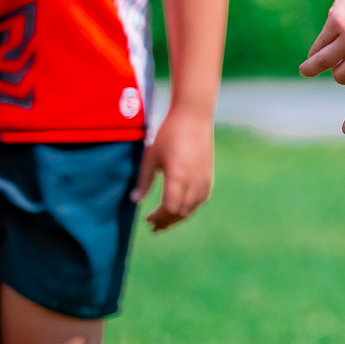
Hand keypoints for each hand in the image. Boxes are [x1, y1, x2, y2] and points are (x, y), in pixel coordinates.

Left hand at [134, 109, 214, 231]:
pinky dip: (190, 207)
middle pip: (182, 212)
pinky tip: (182, 207)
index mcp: (178, 178)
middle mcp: (193, 182)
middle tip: (154, 226)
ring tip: (167, 220)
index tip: (148, 220)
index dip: (159, 218)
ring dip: (179, 217)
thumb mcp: (151, 157)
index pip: (170, 208)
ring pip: (193, 208)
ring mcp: (204, 179)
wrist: (193, 117)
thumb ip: (144, 181)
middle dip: (167, 222)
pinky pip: (201, 199)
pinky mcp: (209, 175)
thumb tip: (135, 200)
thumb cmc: (169, 134)